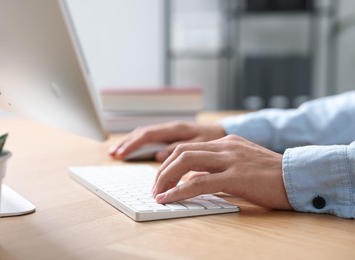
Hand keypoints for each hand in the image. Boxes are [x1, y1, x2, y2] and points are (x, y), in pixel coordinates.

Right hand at [109, 121, 225, 161]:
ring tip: (116, 153)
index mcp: (177, 130)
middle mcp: (171, 128)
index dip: (133, 145)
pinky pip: (152, 138)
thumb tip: (159, 155)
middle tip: (113, 154)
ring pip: (146, 135)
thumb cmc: (216, 140)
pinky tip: (133, 151)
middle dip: (127, 143)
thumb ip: (181, 150)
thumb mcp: (202, 145)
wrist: (224, 132)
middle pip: (143, 133)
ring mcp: (170, 131)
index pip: (149, 135)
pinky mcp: (171, 136)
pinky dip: (140, 144)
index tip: (121, 154)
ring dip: (131, 143)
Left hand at [152, 135, 292, 209]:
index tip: (162, 178)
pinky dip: (179, 191)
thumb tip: (193, 181)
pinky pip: (199, 182)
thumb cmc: (272, 175)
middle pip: (181, 152)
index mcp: (226, 142)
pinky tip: (170, 199)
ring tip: (158, 194)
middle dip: (162, 170)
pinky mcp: (236, 176)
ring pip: (185, 162)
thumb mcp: (242, 163)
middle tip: (156, 187)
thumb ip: (219, 168)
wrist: (300, 177)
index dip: (169, 162)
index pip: (188, 147)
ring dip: (165, 179)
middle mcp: (225, 146)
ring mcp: (230, 159)